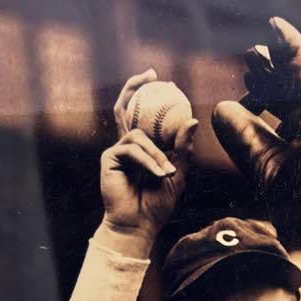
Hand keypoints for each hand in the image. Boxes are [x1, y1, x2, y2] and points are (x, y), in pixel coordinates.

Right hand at [100, 70, 197, 245]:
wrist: (139, 225)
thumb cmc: (157, 205)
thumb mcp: (177, 173)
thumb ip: (182, 147)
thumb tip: (192, 119)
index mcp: (142, 148)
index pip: (142, 116)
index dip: (148, 95)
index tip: (162, 79)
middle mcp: (126, 146)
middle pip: (126, 108)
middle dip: (135, 86)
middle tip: (152, 75)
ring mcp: (116, 151)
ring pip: (139, 135)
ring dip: (157, 155)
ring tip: (167, 174)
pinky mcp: (109, 158)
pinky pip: (132, 150)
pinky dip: (148, 162)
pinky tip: (158, 175)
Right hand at [211, 18, 300, 215]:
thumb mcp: (269, 168)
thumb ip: (243, 137)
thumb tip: (221, 109)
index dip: (287, 42)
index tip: (274, 25)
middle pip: (297, 77)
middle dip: (272, 67)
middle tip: (252, 57)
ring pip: (298, 94)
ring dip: (274, 86)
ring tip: (251, 77)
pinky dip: (280, 107)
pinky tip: (258, 108)